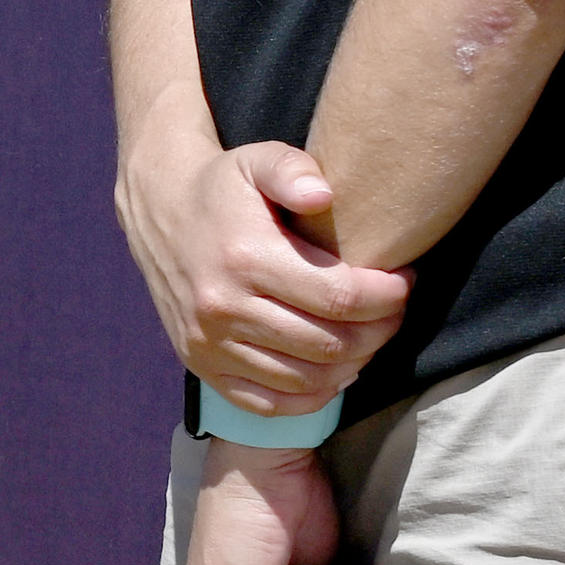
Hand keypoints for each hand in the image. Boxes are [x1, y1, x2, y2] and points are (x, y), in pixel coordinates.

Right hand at [116, 135, 410, 407]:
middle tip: (394, 310)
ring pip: (304, 379)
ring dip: (352, 364)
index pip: (337, 296)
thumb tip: (323, 194)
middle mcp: (222, 309)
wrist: (160, 214)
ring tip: (369, 337)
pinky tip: (334, 371)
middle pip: (328, 343)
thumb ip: (293, 170)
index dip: (386, 297)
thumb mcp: (257, 160)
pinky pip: (267, 404)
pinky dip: (311, 397)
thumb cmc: (223, 188)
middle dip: (379, 331)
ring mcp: (209, 345)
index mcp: (244, 258)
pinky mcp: (202, 367)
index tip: (404, 281)